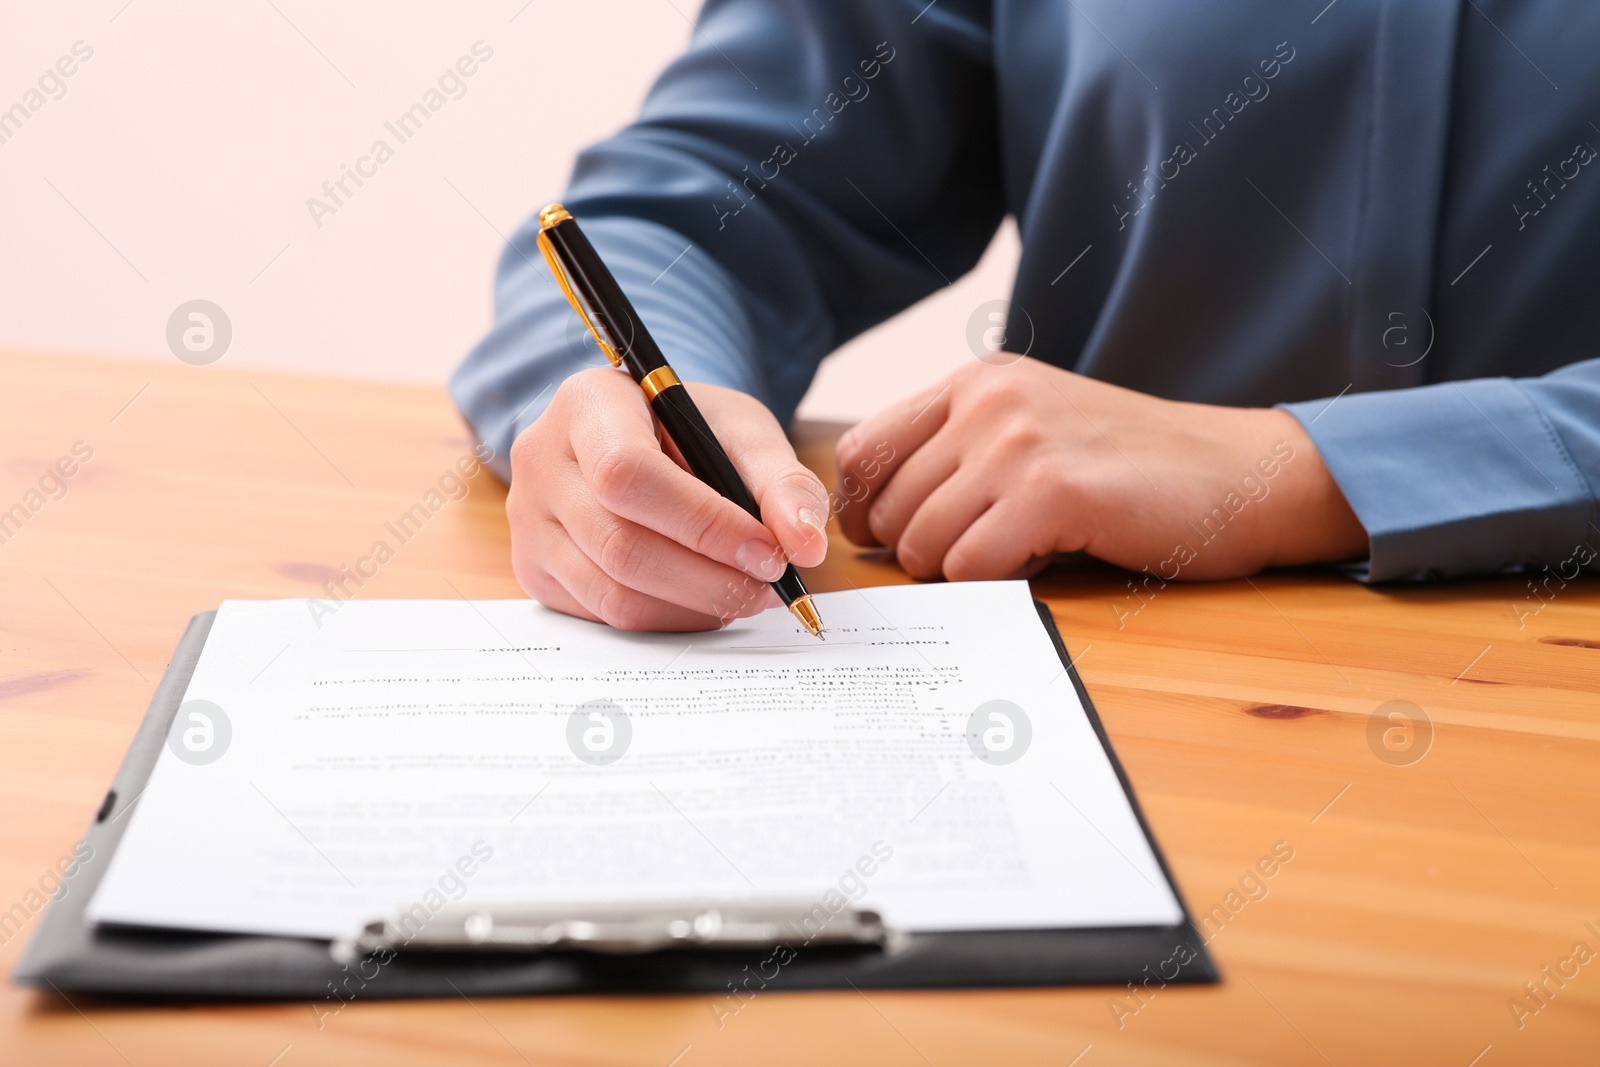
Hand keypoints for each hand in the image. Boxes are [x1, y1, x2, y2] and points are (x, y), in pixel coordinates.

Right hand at [507, 368, 828, 629]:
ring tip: (748, 593)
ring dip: (695, 606)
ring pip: (613, 592)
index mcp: (586, 404)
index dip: (703, 524)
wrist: (641, 437)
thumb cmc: (690, 430)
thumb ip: (781, 481)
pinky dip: (669, 619)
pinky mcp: (536, 569)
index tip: (770, 552)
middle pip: (620, 544)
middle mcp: (541, 460)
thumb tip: (806, 544)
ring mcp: (529, 521)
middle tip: (771, 585)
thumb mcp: (742, 431)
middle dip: (709, 577)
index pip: (627, 474)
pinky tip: (707, 600)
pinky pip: (605, 615)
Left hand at [834, 357, 1364, 581]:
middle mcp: (987, 401)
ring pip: (921, 543)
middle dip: (914, 553)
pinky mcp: (1051, 491)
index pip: (862, 452)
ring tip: (1017, 555)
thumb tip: (872, 519)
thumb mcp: (1034, 429)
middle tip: (973, 559)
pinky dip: (994, 583)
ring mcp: (1017, 442)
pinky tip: (1042, 561)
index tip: (889, 543)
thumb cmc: (1134, 469)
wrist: (1240, 475)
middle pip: (885, 508)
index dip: (863, 511)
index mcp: (975, 382)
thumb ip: (959, 453)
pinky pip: (969, 566)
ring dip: (958, 572)